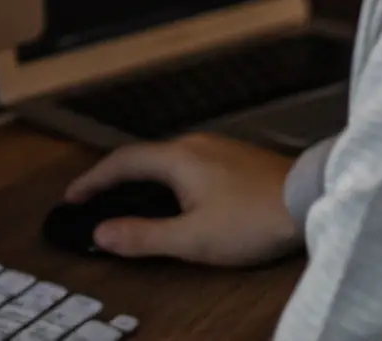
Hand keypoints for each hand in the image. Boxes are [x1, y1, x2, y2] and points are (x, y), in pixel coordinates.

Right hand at [64, 133, 302, 266]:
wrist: (309, 198)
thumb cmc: (252, 219)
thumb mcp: (193, 238)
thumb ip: (144, 236)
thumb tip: (101, 233)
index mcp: (176, 158)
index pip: (121, 163)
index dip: (92, 180)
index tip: (72, 197)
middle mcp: (191, 143)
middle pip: (141, 156)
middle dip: (113, 178)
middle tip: (94, 199)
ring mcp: (215, 146)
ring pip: (165, 158)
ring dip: (141, 177)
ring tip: (128, 200)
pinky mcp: (233, 156)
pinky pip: (185, 161)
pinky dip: (166, 177)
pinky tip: (174, 196)